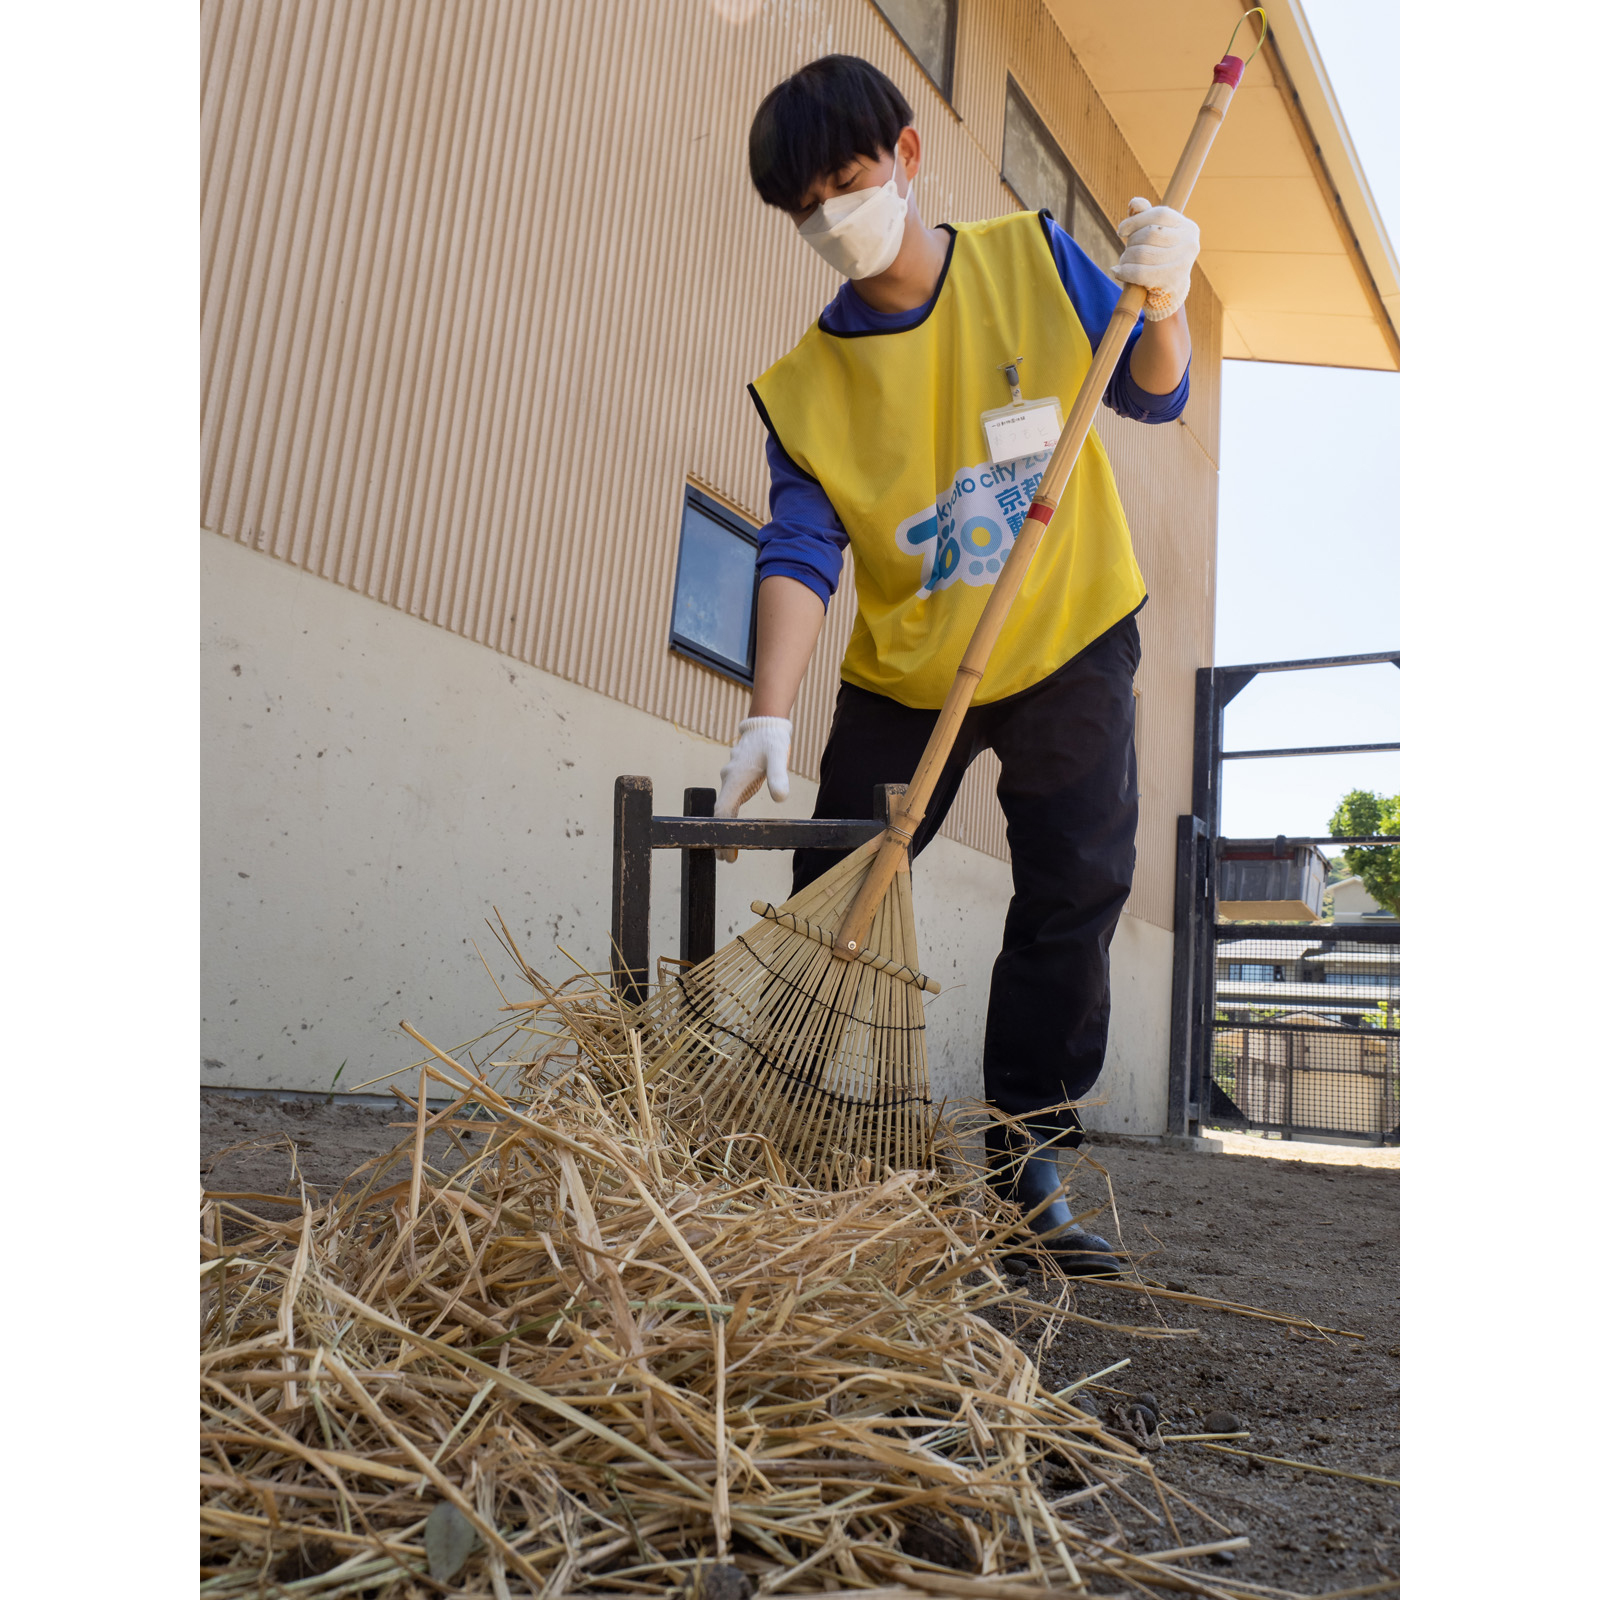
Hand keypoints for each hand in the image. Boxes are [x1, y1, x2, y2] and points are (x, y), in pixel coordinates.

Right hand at [714, 717, 791, 862]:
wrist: (764, 724)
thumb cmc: (771, 740)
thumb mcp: (778, 757)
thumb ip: (778, 776)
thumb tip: (781, 798)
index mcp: (735, 779)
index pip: (723, 812)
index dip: (723, 834)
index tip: (726, 852)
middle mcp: (728, 780)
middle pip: (720, 813)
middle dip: (722, 836)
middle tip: (726, 858)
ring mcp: (731, 779)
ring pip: (724, 807)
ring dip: (726, 828)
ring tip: (729, 849)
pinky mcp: (737, 779)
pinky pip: (730, 801)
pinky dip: (730, 817)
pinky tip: (737, 828)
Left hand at [1113, 197, 1199, 320]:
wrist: (1169, 294)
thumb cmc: (1159, 259)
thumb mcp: (1155, 236)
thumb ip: (1146, 216)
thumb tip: (1135, 203)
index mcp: (1187, 227)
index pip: (1160, 214)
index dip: (1136, 220)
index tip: (1121, 230)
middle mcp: (1190, 243)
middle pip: (1149, 234)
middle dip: (1131, 243)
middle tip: (1126, 252)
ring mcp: (1183, 263)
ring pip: (1142, 253)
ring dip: (1126, 259)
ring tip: (1123, 263)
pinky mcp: (1171, 282)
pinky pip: (1140, 272)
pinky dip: (1124, 272)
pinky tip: (1118, 272)